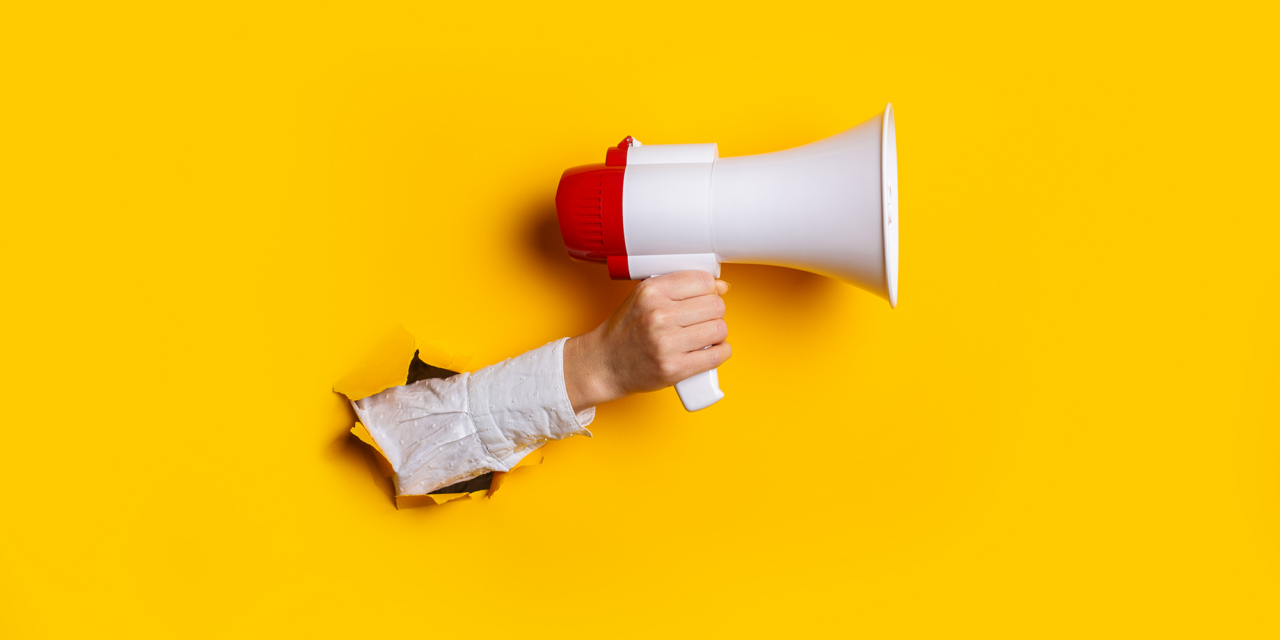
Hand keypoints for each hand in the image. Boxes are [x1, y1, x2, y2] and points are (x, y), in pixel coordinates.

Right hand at [564, 271, 730, 411]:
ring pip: (720, 329)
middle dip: (715, 312)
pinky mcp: (674, 368)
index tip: (707, 297)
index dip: (711, 289)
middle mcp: (658, 315)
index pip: (703, 280)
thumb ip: (680, 288)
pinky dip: (720, 352)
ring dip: (717, 333)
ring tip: (703, 335)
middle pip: (716, 305)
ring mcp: (666, 343)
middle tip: (703, 319)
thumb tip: (721, 287)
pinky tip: (708, 350)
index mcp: (651, 292)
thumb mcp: (644, 298)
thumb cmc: (625, 331)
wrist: (604, 364)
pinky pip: (718, 354)